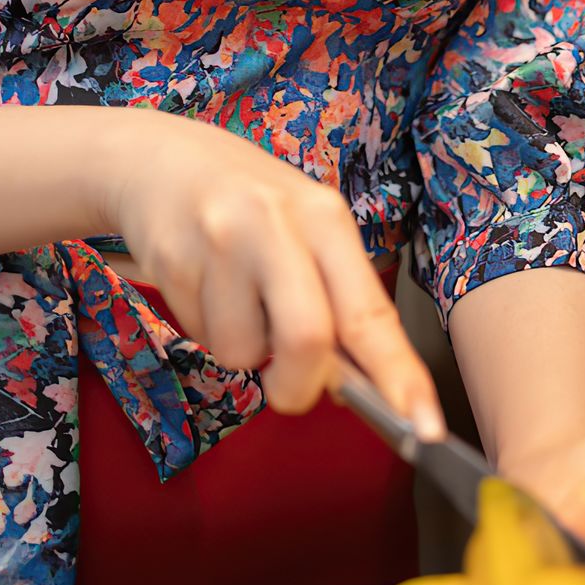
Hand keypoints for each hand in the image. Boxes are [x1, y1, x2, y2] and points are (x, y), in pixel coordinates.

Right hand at [106, 114, 445, 439]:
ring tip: (236, 298)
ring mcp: (219, 240)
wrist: (159, 158)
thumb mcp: (304, 229)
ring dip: (242, 349)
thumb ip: (334, 298)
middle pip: (306, 339)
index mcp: (323, 217)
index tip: (424, 426)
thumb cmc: (250, 203)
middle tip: (289, 387)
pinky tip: (205, 285)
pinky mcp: (172, 261)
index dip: (399, 375)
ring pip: (241, 352)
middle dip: (299, 385)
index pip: (369, 311)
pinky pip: (200, 337)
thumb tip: (355, 384)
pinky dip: (208, 330)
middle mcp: (275, 223)